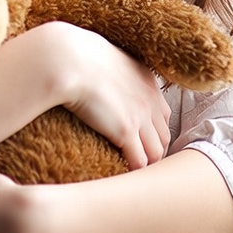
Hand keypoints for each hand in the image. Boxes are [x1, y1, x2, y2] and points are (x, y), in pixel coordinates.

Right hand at [51, 21, 170, 169]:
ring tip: (133, 175)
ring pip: (156, 153)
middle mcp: (149, 98)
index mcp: (146, 79)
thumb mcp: (106, 58)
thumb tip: (100, 76)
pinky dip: (134, 171)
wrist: (68, 59)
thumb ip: (113, 71)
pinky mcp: (126, 131)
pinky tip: (124, 176)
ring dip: (147, 165)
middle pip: (164, 136)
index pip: (162, 115)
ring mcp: (140, 115)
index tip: (142, 141)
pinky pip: (139, 161)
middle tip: (139, 162)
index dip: (154, 131)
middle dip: (154, 151)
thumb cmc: (77, 56)